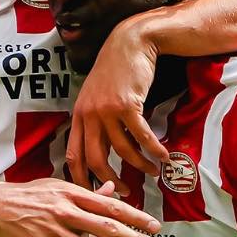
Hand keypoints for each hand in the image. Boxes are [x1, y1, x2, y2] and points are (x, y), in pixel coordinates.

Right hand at [0, 179, 160, 236]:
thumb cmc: (26, 195)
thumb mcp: (57, 187)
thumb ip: (86, 192)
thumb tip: (112, 191)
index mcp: (73, 195)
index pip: (111, 207)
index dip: (136, 217)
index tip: (155, 225)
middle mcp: (68, 213)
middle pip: (109, 228)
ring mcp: (55, 233)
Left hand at [68, 18, 168, 194]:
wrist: (129, 43)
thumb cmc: (115, 72)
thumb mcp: (95, 96)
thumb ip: (94, 121)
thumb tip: (101, 150)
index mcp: (79, 116)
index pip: (73, 156)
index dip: (81, 179)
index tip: (93, 193)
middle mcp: (89, 115)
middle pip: (95, 160)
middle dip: (110, 181)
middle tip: (125, 192)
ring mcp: (107, 110)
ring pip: (123, 150)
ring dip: (139, 166)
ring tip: (152, 172)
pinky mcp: (127, 105)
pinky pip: (141, 137)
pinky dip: (154, 150)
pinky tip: (163, 156)